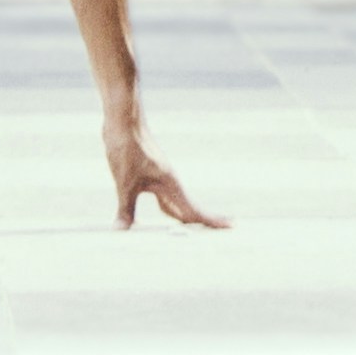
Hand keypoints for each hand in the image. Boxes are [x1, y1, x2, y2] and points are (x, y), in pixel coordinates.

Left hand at [106, 127, 230, 229]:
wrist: (123, 121)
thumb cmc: (128, 148)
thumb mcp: (125, 182)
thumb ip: (126, 209)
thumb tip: (121, 232)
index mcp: (170, 185)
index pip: (194, 210)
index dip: (212, 220)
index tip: (233, 226)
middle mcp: (169, 183)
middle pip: (188, 210)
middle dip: (203, 223)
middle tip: (221, 233)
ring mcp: (159, 177)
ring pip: (175, 203)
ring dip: (184, 218)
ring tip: (195, 230)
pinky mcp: (148, 173)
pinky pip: (163, 197)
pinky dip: (167, 209)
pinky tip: (162, 212)